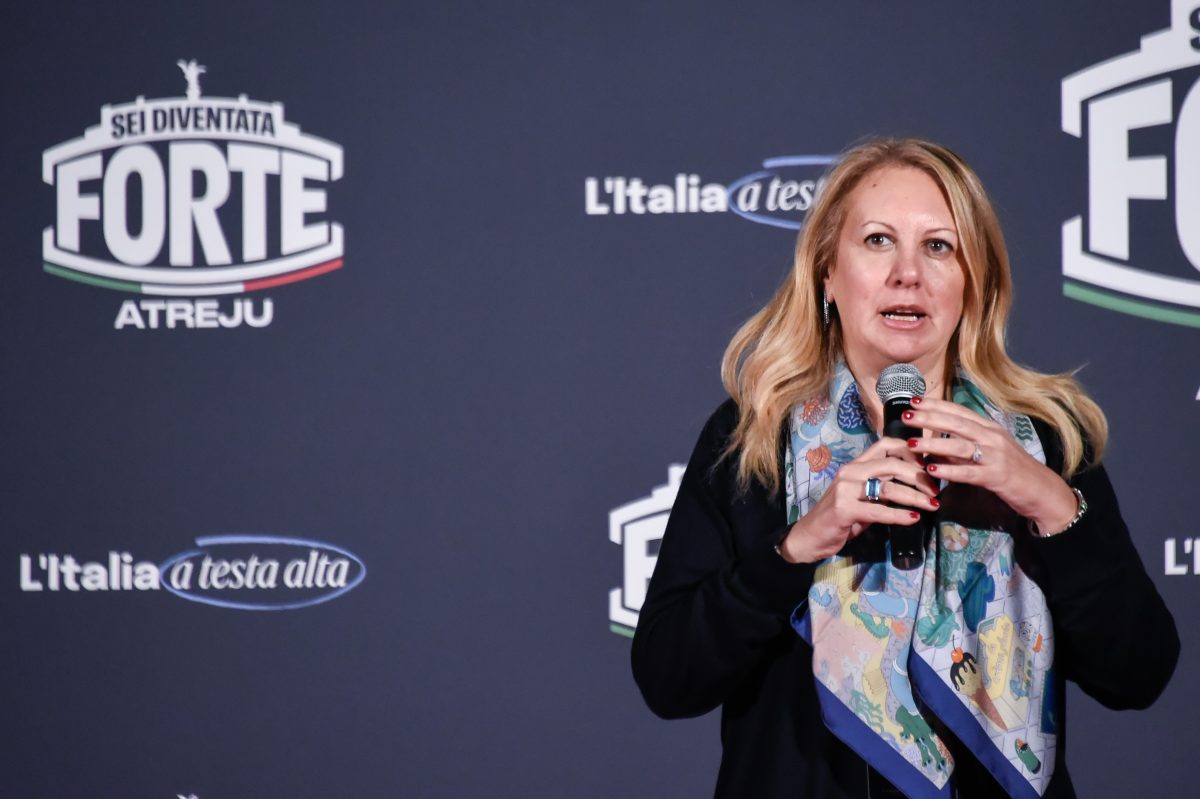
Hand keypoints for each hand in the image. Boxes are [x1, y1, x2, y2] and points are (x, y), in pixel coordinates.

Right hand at [778, 437, 939, 562]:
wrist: (808, 537)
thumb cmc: (840, 518)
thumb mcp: (863, 497)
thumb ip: (883, 487)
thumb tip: (917, 483)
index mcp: (856, 465)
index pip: (886, 444)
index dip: (911, 451)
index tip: (929, 466)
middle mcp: (850, 472)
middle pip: (892, 463)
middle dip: (919, 476)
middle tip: (936, 491)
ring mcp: (845, 489)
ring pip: (888, 487)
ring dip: (915, 497)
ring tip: (932, 506)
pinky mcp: (844, 509)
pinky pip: (879, 510)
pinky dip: (900, 515)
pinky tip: (914, 519)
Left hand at [902, 397, 1076, 532]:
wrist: (1042, 490)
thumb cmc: (1012, 470)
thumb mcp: (988, 451)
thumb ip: (964, 445)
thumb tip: (936, 441)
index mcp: (990, 428)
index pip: (959, 412)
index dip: (936, 405)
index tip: (914, 401)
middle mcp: (992, 437)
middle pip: (957, 424)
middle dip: (929, 418)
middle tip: (906, 416)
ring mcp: (995, 456)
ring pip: (961, 446)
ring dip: (934, 444)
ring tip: (912, 443)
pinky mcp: (996, 477)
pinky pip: (968, 472)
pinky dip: (949, 471)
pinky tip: (932, 470)